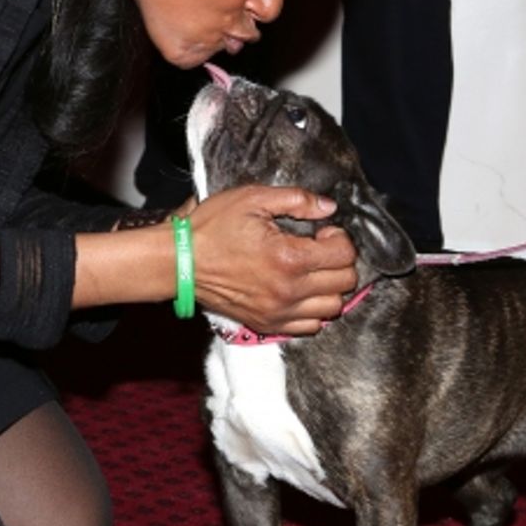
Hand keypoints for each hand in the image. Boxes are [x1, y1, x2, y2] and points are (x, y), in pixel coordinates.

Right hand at [187, 186, 357, 334]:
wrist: (180, 262)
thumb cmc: (211, 228)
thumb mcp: (252, 199)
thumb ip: (296, 200)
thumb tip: (327, 208)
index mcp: (289, 257)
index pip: (344, 255)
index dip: (339, 238)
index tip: (322, 232)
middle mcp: (289, 290)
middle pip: (344, 282)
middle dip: (339, 261)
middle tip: (319, 249)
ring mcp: (279, 311)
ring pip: (333, 307)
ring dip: (330, 287)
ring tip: (312, 271)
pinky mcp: (267, 324)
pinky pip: (311, 326)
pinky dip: (314, 310)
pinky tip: (300, 292)